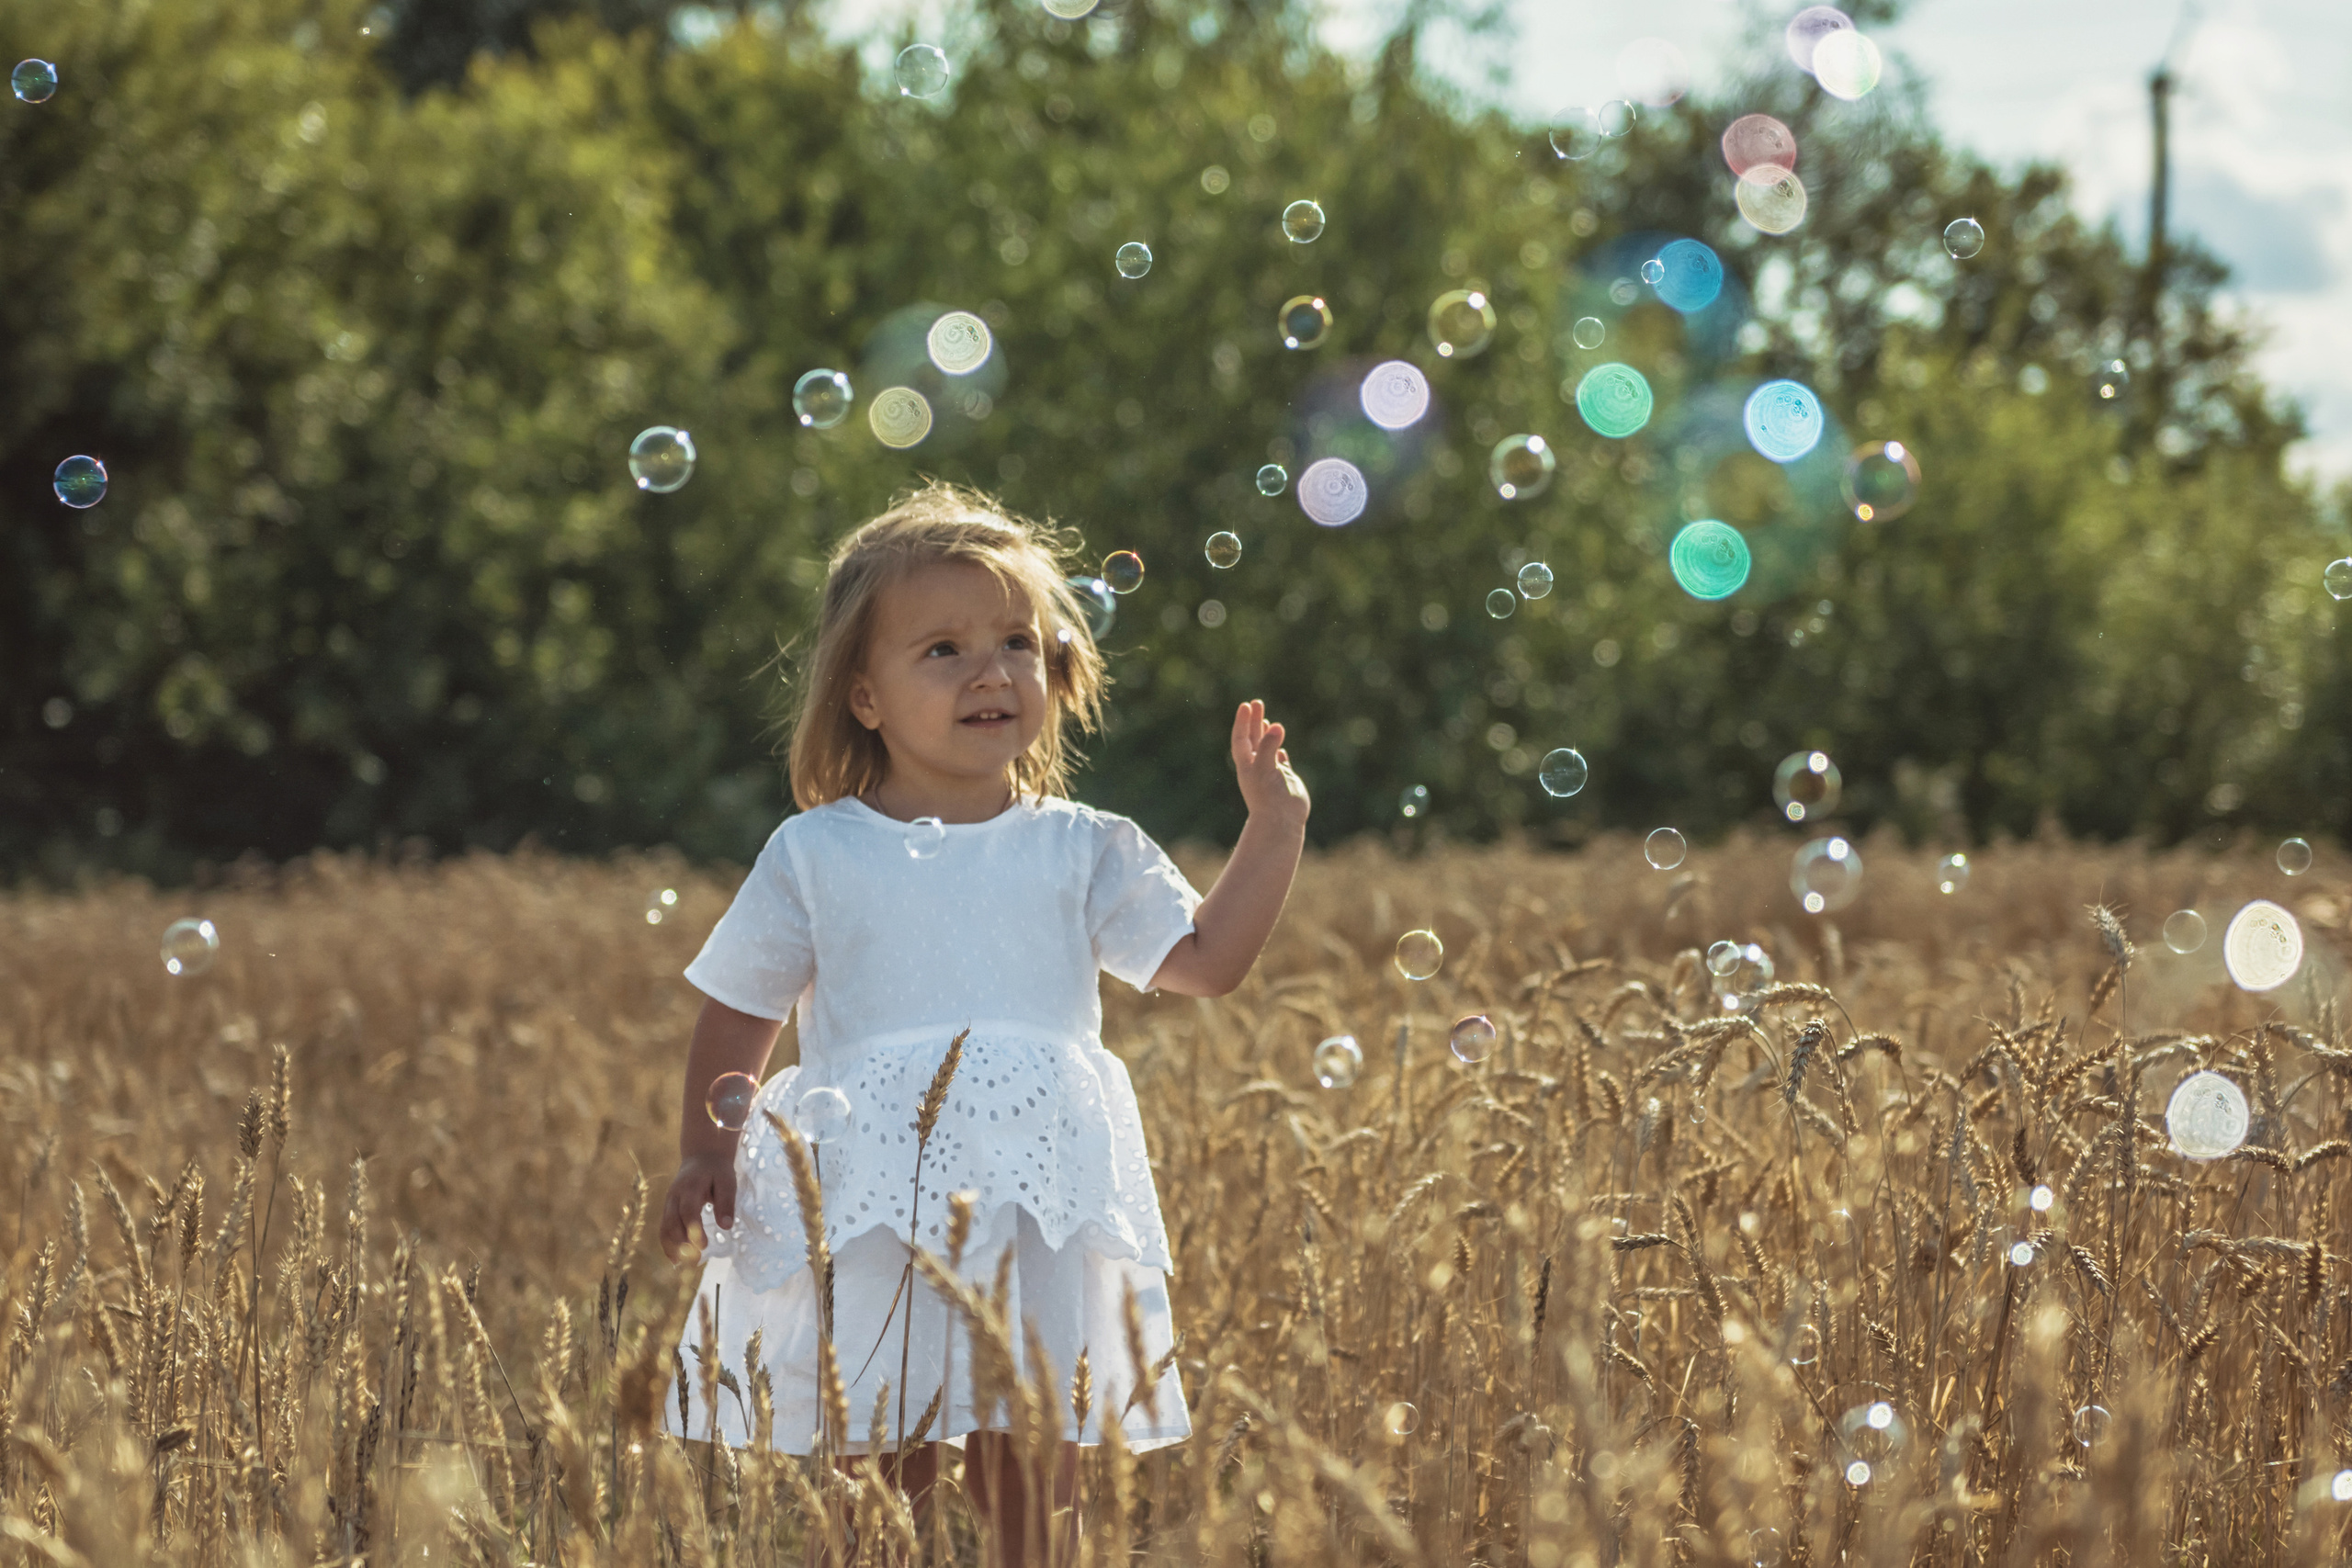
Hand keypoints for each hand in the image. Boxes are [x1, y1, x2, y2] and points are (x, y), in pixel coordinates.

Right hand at [658, 1152, 737, 1264]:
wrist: (701, 1157)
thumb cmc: (717, 1171)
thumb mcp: (727, 1181)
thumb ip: (726, 1202)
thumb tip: (726, 1226)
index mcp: (689, 1187)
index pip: (688, 1211)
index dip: (693, 1229)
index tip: (703, 1246)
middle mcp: (674, 1196)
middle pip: (671, 1222)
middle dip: (681, 1242)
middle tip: (696, 1259)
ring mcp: (668, 1203)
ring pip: (664, 1227)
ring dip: (672, 1246)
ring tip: (683, 1264)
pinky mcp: (668, 1209)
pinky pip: (663, 1228)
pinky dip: (667, 1244)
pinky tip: (676, 1259)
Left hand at [1231, 699, 1309, 828]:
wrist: (1280, 822)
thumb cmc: (1269, 797)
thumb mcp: (1265, 769)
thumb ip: (1268, 747)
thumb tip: (1276, 726)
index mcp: (1247, 764)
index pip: (1242, 738)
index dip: (1243, 721)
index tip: (1246, 705)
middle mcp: (1257, 766)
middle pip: (1253, 739)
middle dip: (1255, 721)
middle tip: (1257, 703)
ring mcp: (1271, 772)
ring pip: (1267, 748)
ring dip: (1266, 734)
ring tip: (1267, 720)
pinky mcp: (1284, 778)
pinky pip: (1280, 761)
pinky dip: (1279, 751)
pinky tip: (1281, 746)